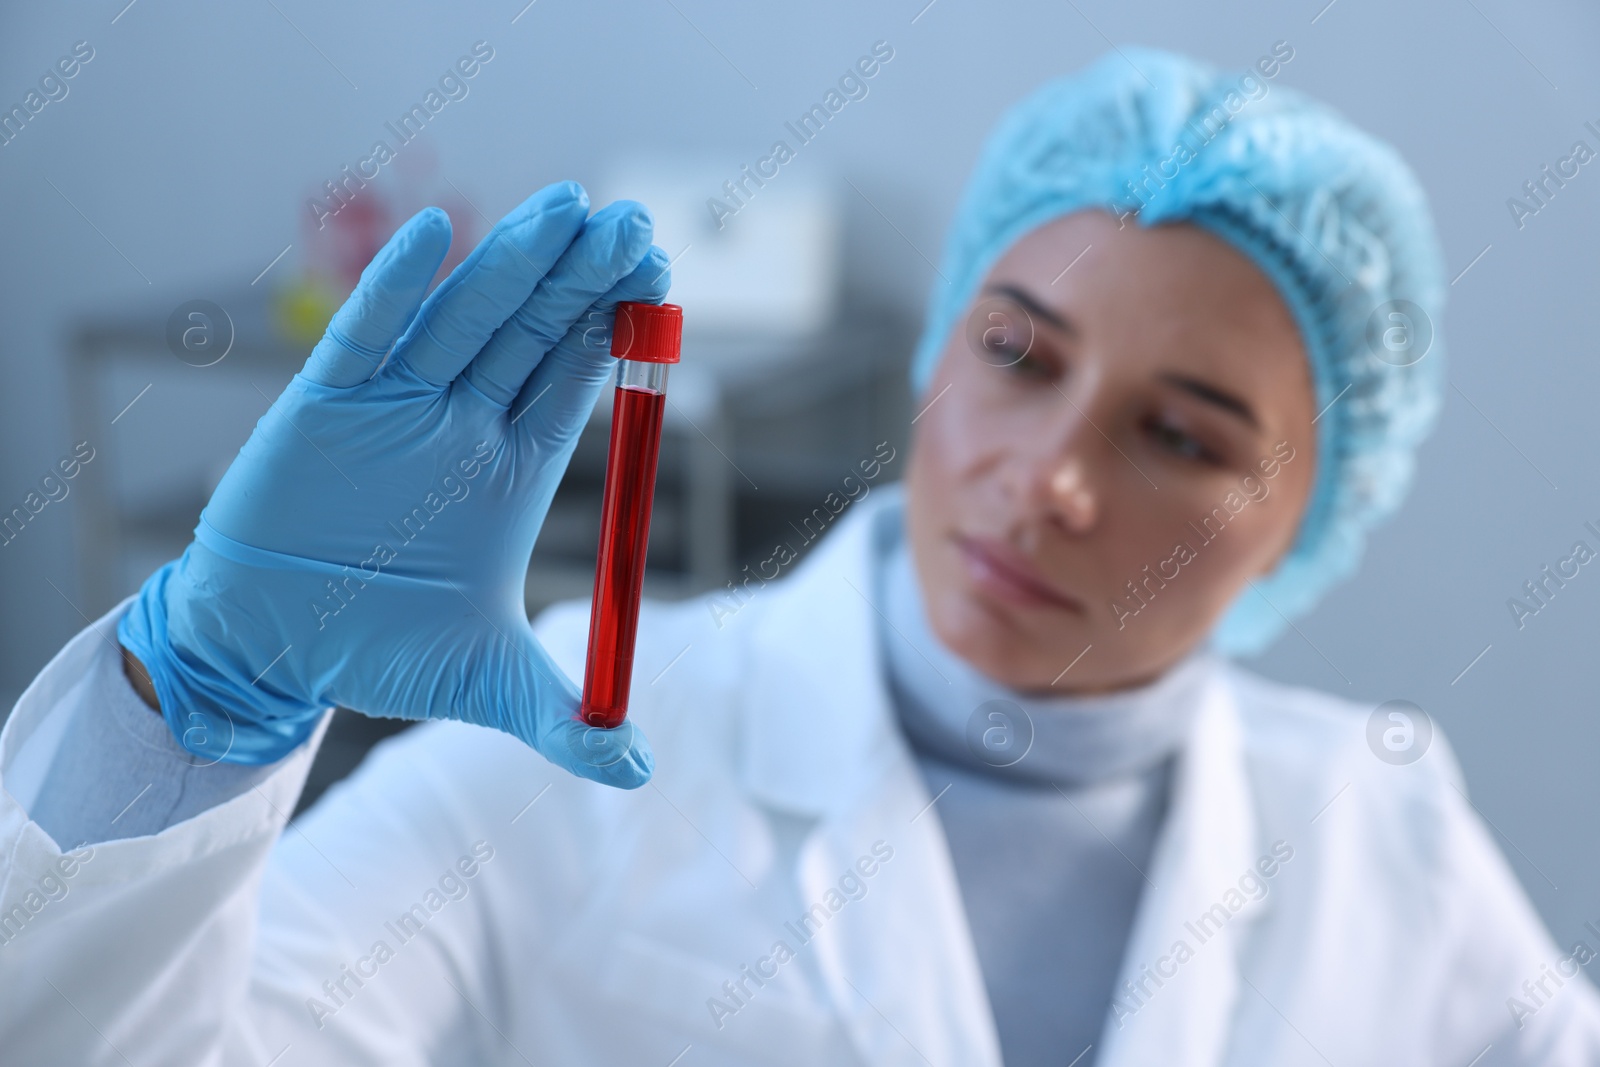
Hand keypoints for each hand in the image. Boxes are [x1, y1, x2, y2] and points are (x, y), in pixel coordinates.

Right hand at [117, 181, 664, 787]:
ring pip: (466, 320)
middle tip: (635, 222)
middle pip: (535, 334)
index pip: (577, 381)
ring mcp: (397, 407)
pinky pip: (365, 336)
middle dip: (584, 280)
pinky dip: (396, 290)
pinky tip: (434, 237)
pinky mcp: (326, 405)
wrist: (273, 650)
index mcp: (512, 469)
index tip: (661, 276)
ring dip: (513, 265)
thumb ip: (566, 721)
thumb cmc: (379, 652)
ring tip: (569, 208)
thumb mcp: (485, 686)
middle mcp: (462, 424)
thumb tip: (643, 774)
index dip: (617, 330)